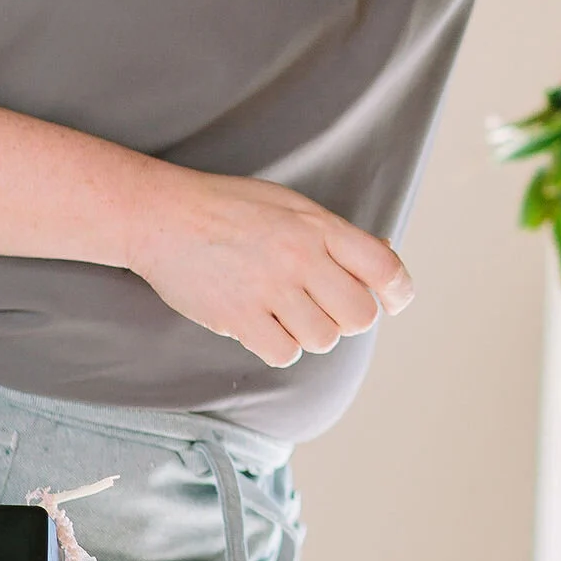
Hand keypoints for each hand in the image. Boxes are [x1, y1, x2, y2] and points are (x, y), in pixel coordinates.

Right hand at [121, 163, 413, 368]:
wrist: (162, 215)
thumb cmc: (231, 209)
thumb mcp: (292, 206)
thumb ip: (337, 236)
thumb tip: (386, 263)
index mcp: (319, 226)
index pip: (385, 268)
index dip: (398, 292)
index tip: (393, 302)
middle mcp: (300, 257)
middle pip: (360, 316)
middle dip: (348, 318)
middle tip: (324, 306)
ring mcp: (270, 288)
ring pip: (323, 339)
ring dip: (310, 333)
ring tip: (286, 311)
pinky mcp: (239, 316)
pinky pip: (284, 354)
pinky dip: (279, 347)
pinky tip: (263, 325)